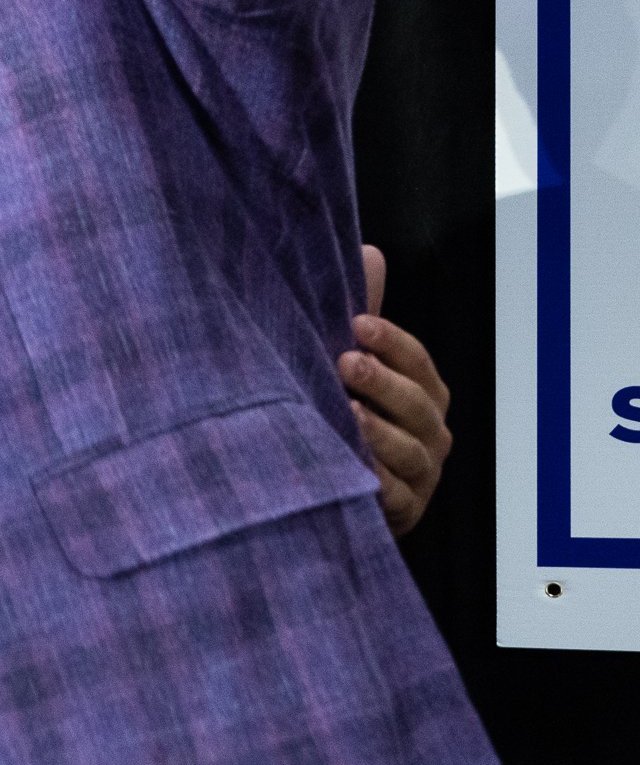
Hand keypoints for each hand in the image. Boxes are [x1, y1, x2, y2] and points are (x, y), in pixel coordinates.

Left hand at [346, 244, 452, 538]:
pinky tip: (349, 466)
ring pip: (408, 452)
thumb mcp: (352, 370)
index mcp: (423, 395)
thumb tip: (369, 252)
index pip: (418, 362)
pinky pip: (392, 497)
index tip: (355, 325)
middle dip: (383, 382)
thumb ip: (362, 318)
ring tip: (343, 413)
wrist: (334, 494)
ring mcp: (420, 475)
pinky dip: (373, 481)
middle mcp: (431, 434)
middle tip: (344, 362)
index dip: (391, 343)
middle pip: (417, 405)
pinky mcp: (402, 512)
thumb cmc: (344, 422)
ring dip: (377, 431)